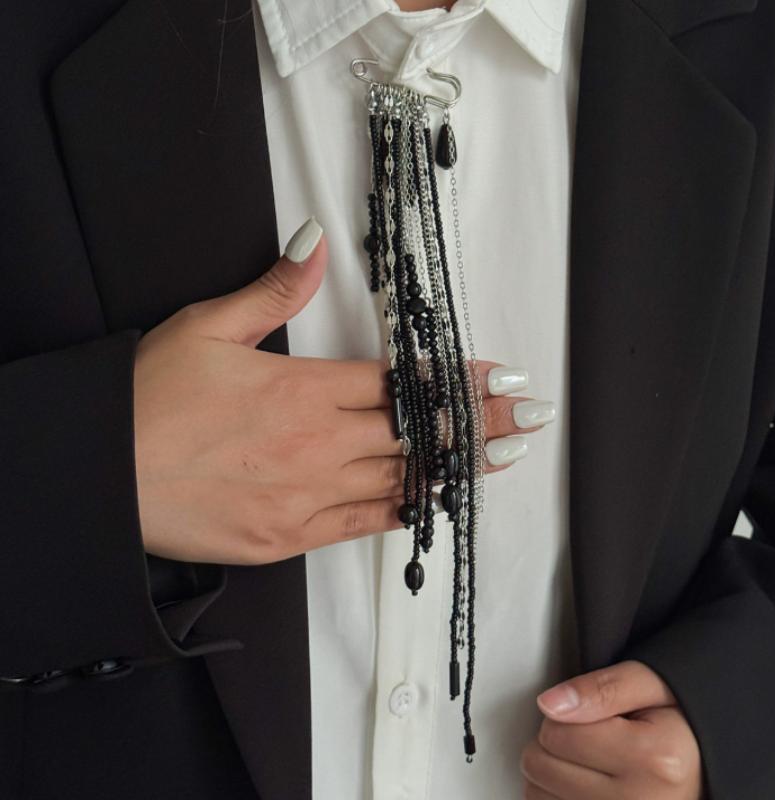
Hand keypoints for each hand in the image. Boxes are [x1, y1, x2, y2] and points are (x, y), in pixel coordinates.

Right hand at [133, 218, 550, 564]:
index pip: (400, 382)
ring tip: (508, 456)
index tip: (498, 379)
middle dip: (479, 422)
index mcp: (303, 388)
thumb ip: (272, 290)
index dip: (455, 381)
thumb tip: (313, 243)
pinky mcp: (289, 536)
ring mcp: (308, 495)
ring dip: (461, 465)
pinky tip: (443, 501)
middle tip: (531, 417)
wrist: (103, 476)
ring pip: (403, 478)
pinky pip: (365, 523)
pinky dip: (408, 509)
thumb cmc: (149, 401)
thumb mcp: (206, 328)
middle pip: (417, 431)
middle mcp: (318, 443)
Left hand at [520, 660, 703, 798]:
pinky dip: (554, 797)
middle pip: (541, 766)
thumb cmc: (679, 726)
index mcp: (655, 758)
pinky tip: (581, 788)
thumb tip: (549, 705)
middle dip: (554, 744)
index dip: (564, 715)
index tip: (594, 718)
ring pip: (537, 795)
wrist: (708, 770)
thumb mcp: (650, 685)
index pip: (556, 732)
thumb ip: (600, 688)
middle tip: (589, 741)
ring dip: (551, 776)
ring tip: (589, 766)